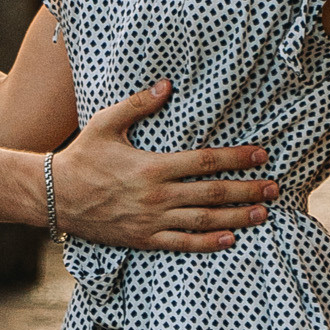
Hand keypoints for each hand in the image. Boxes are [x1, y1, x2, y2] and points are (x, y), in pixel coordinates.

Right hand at [50, 81, 276, 250]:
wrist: (55, 197)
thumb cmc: (82, 156)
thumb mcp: (105, 123)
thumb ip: (138, 104)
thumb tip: (167, 85)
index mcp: (152, 166)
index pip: (205, 161)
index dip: (237, 158)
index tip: (262, 155)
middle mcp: (157, 196)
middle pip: (212, 193)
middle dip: (247, 190)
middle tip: (274, 188)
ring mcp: (151, 220)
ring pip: (203, 221)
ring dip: (237, 217)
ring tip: (263, 213)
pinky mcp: (144, 239)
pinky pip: (182, 244)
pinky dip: (208, 243)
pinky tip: (230, 240)